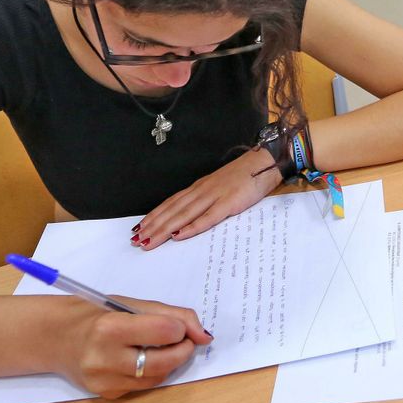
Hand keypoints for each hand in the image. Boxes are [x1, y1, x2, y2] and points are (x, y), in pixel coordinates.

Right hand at [54, 295, 212, 398]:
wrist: (54, 338)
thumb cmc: (94, 314)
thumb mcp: (130, 304)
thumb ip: (170, 315)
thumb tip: (205, 335)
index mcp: (110, 327)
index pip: (165, 331)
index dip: (181, 328)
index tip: (179, 325)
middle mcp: (104, 358)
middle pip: (165, 362)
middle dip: (183, 350)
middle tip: (184, 340)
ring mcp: (104, 381)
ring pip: (158, 377)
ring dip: (169, 362)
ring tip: (159, 346)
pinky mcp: (106, 395)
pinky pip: (143, 386)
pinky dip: (151, 373)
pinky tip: (139, 359)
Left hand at [134, 147, 280, 249]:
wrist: (265, 162)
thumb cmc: (244, 177)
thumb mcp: (220, 187)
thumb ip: (205, 201)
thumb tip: (189, 216)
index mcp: (199, 188)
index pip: (171, 203)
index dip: (154, 215)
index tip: (139, 228)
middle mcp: (202, 191)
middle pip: (173, 211)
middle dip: (153, 226)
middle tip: (137, 240)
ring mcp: (214, 196)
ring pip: (184, 215)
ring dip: (165, 229)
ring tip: (150, 240)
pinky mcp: (229, 203)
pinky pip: (207, 218)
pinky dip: (192, 227)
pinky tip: (179, 235)